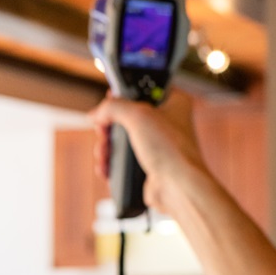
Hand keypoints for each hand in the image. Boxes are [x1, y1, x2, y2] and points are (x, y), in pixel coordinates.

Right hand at [91, 90, 206, 212]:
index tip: (110, 98)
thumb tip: (97, 114)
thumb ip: (113, 107)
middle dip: (109, 127)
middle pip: (126, 115)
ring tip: (103, 154)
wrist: (178, 186)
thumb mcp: (138, 115)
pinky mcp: (150, 162)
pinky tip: (106, 167)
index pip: (144, 88)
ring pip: (122, 138)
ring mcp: (158, 143)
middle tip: (104, 132)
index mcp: (173, 102)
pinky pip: (124, 158)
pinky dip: (112, 162)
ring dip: (107, 147)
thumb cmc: (170, 149)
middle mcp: (168, 121)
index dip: (124, 92)